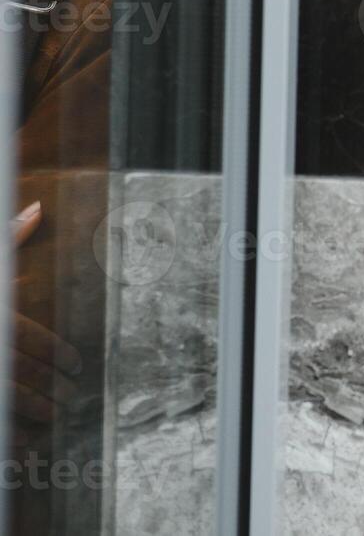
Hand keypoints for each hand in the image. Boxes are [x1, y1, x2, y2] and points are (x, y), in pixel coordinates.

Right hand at [11, 202, 81, 425]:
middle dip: (49, 388)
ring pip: (3, 395)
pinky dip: (4, 430)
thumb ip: (7, 237)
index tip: (74, 365)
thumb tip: (36, 208)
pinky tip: (18, 439)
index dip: (57, 352)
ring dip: (31, 409)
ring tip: (52, 417)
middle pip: (21, 370)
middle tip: (70, 399)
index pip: (30, 335)